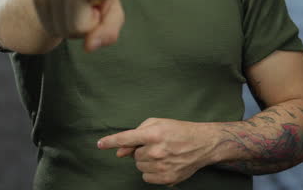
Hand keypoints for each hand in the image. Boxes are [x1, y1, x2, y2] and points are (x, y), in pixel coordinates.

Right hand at [32, 0, 123, 51]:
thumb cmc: (97, 3)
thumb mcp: (112, 15)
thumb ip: (108, 31)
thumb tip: (88, 47)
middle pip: (78, 27)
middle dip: (85, 27)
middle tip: (87, 11)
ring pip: (64, 29)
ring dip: (70, 27)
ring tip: (74, 10)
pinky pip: (49, 26)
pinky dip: (57, 25)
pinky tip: (60, 10)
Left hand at [97, 118, 217, 185]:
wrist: (203, 144)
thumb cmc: (178, 131)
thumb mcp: (157, 123)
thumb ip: (136, 134)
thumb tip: (119, 153)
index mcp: (154, 134)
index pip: (126, 138)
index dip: (110, 141)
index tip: (100, 144)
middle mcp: (157, 151)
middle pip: (134, 155)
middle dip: (141, 150)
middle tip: (157, 145)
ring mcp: (162, 166)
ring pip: (139, 166)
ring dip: (146, 161)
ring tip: (163, 154)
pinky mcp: (168, 178)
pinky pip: (147, 177)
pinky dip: (151, 172)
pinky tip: (164, 164)